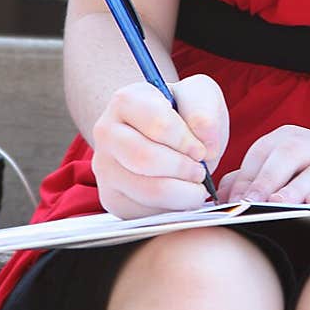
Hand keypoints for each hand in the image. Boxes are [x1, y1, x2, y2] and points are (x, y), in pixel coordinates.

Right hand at [91, 73, 229, 218]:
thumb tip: (204, 142)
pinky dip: (171, 209)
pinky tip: (180, 196)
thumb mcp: (200, 95)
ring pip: (146, 190)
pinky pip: (144, 213)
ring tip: (196, 186)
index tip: (201, 149)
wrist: (167, 137)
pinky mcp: (111, 198)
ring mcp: (105, 167)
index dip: (185, 140)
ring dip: (182, 193)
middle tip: (201, 172)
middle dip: (183, 169)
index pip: (157, 123)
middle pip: (145, 159)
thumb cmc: (183, 113)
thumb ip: (204, 109)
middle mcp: (106, 132)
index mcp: (126, 100)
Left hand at [216, 125, 309, 205]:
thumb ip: (247, 181)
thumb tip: (220, 197)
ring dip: (296, 188)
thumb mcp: (278, 173)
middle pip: (288, 154)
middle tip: (253, 203)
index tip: (235, 201)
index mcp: (289, 137)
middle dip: (268, 180)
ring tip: (280, 204)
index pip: (262, 151)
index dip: (247, 176)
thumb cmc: (306, 179)